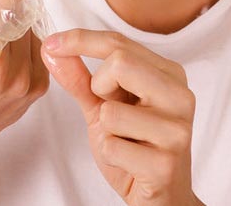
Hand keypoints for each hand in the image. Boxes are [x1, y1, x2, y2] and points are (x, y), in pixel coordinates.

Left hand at [41, 29, 204, 205]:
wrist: (159, 198)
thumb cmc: (134, 148)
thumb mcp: (103, 108)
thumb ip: (79, 79)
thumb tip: (51, 49)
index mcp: (169, 74)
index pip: (119, 44)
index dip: (81, 40)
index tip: (52, 42)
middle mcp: (180, 96)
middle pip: (120, 62)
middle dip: (99, 86)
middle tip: (110, 109)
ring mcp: (177, 130)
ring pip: (111, 110)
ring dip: (105, 130)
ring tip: (126, 140)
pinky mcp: (166, 163)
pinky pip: (112, 146)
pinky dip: (111, 154)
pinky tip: (131, 162)